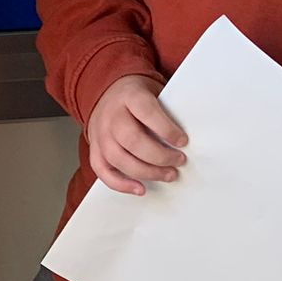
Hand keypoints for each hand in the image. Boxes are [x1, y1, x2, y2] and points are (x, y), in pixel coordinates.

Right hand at [86, 74, 186, 195]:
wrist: (106, 93)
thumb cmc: (136, 97)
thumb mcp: (152, 92)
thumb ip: (165, 110)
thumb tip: (186, 138)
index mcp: (128, 96)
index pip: (146, 112)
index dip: (166, 128)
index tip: (183, 141)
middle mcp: (111, 115)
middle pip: (131, 139)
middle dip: (159, 156)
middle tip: (179, 160)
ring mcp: (100, 133)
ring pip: (118, 158)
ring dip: (146, 172)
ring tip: (168, 175)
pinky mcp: (95, 148)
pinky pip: (102, 170)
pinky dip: (121, 184)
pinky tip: (140, 188)